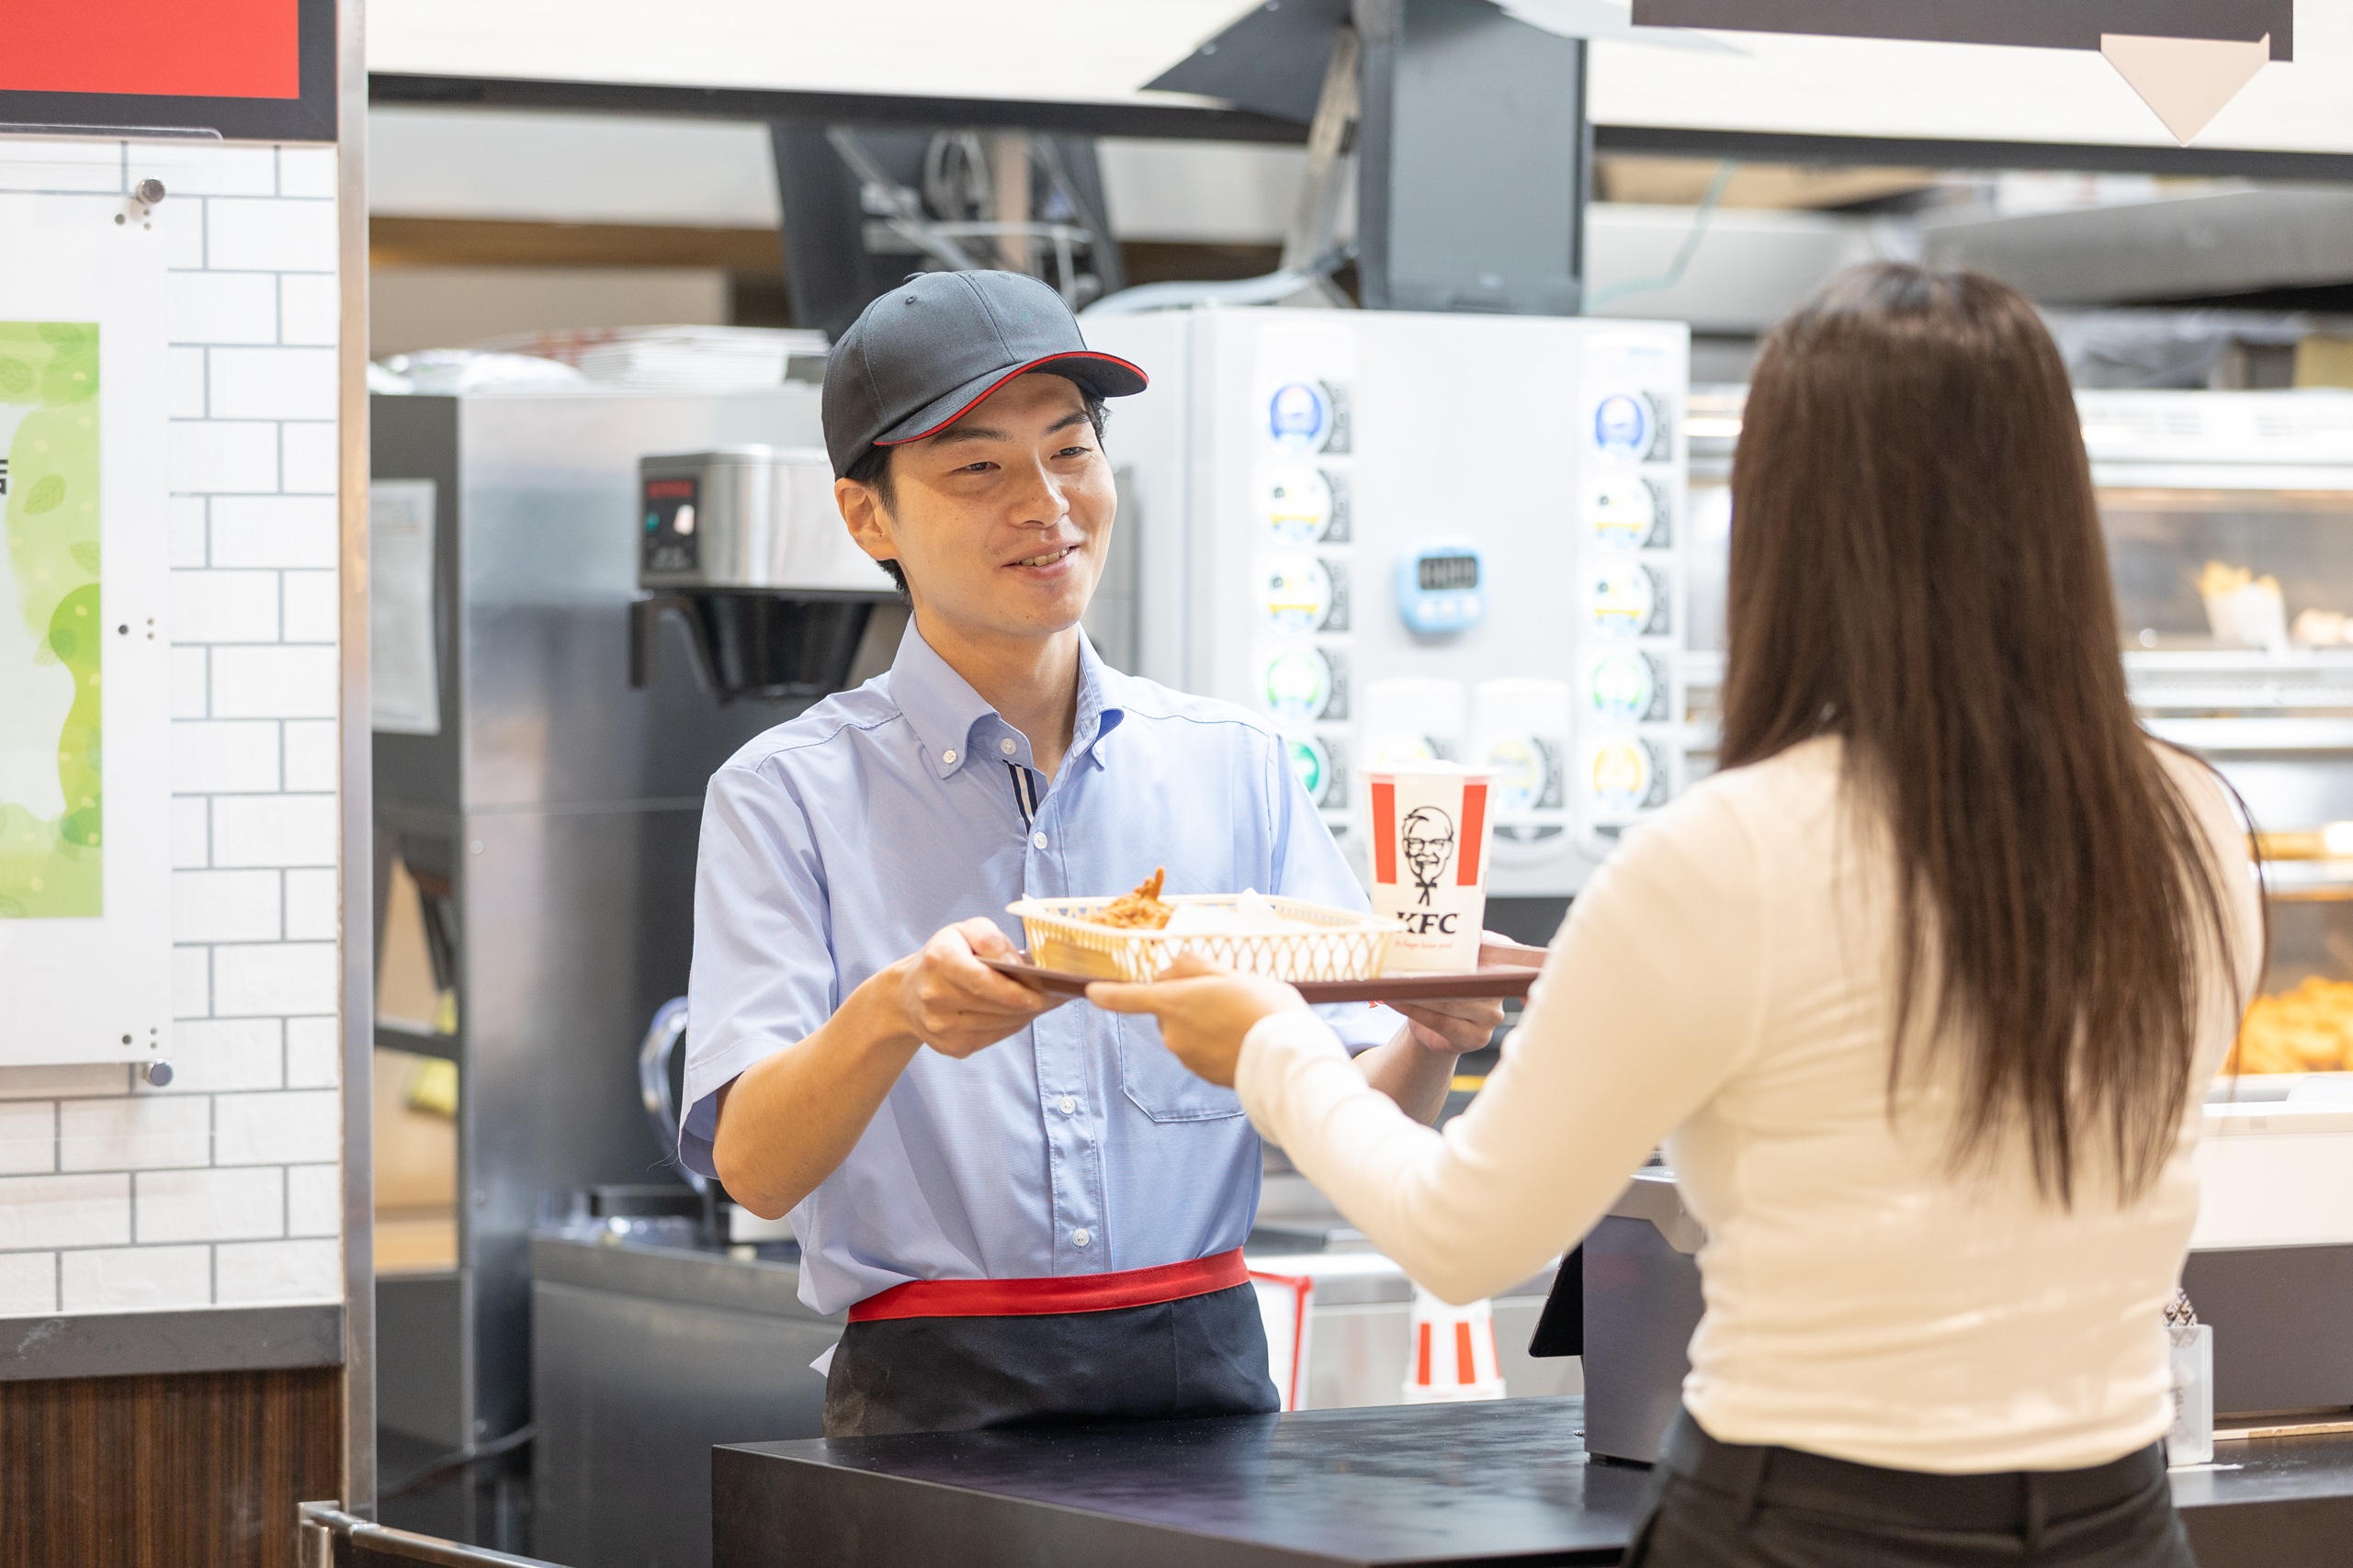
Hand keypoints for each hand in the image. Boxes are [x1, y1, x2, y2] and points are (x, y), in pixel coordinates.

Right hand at [887, 917, 1059, 1058]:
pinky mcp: (949, 1047)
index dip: (1014, 990)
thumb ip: (992, 940)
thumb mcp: (965, 931)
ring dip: (1025, 1015)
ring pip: (998, 1024)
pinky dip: (1011, 1025)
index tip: (1042, 993)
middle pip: (995, 1006)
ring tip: (1045, 1002)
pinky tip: (1022, 1013)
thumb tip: (1017, 966)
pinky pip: (993, 1037)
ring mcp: (940, 1026)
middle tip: (1058, 995)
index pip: (981, 980)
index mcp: (940, 960)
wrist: (908, 994)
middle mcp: (935, 996)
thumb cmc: (945, 955)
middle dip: (1030, 1002)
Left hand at [1086, 953, 1306, 1087]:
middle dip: (1189, 999)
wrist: (1285, 1059)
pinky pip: (1201, 1050)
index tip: (1092, 992)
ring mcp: (1187, 1057)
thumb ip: (1195, 967)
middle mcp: (1173, 1033)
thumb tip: (1172, 970)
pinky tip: (1242, 1038)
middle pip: (1170, 1008)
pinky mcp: (1203, 1074)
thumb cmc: (1264, 1009)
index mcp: (1175, 1002)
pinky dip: (1215, 1042)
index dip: (1109, 994)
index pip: (1130, 997)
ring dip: (1204, 1021)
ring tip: (1242, 1017)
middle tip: (1227, 993)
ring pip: (1188, 1029)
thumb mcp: (1232, 973)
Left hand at [1392, 929, 1522, 1052]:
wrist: (1437, 1029)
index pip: (1500, 950)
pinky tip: (1396, 1001)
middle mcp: (1500, 990)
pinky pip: (1442, 1022)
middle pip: (1463, 979)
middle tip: (1402, 965)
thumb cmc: (1444, 988)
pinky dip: (1415, 1010)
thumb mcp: (1453, 960)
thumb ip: (1456, 943)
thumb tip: (1442, 925)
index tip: (1466, 934)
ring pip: (1449, 1002)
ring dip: (1417, 992)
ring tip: (1394, 982)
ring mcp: (1492, 1016)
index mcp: (1500, 963)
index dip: (1491, 945)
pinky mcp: (1477, 1037)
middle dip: (1431, 973)